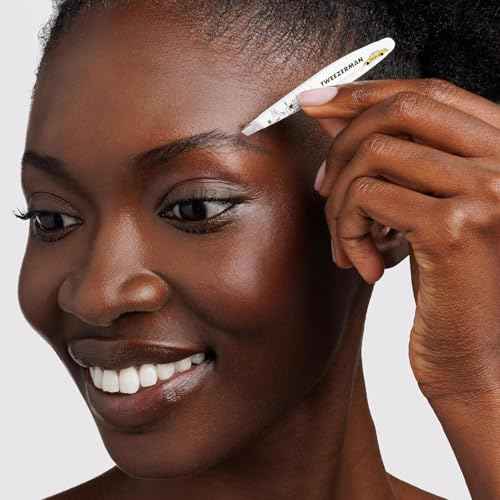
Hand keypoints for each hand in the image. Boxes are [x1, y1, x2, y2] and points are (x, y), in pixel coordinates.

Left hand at [299, 78, 499, 405]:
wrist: (471, 351)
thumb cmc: (444, 281)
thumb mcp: (414, 206)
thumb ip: (385, 155)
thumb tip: (327, 108)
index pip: (427, 91)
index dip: (363, 91)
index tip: (313, 100)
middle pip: (399, 112)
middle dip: (342, 145)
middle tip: (322, 188)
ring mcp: (487, 188)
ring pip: (373, 156)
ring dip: (340, 201)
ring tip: (348, 242)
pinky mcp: (456, 226)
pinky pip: (366, 199)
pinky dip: (347, 232)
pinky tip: (365, 266)